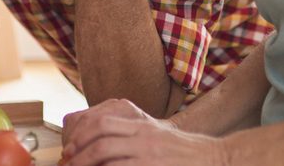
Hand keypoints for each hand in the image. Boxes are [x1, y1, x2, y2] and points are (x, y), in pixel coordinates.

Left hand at [62, 99, 224, 165]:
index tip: (70, 149)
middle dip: (79, 152)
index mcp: (141, 125)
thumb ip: (133, 135)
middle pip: (100, 137)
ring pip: (107, 155)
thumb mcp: (156, 135)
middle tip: (68, 163)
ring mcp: (149, 153)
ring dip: (87, 163)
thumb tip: (103, 145)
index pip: (102, 122)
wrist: (216, 159)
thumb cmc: (184, 152)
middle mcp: (144, 135)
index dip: (81, 135)